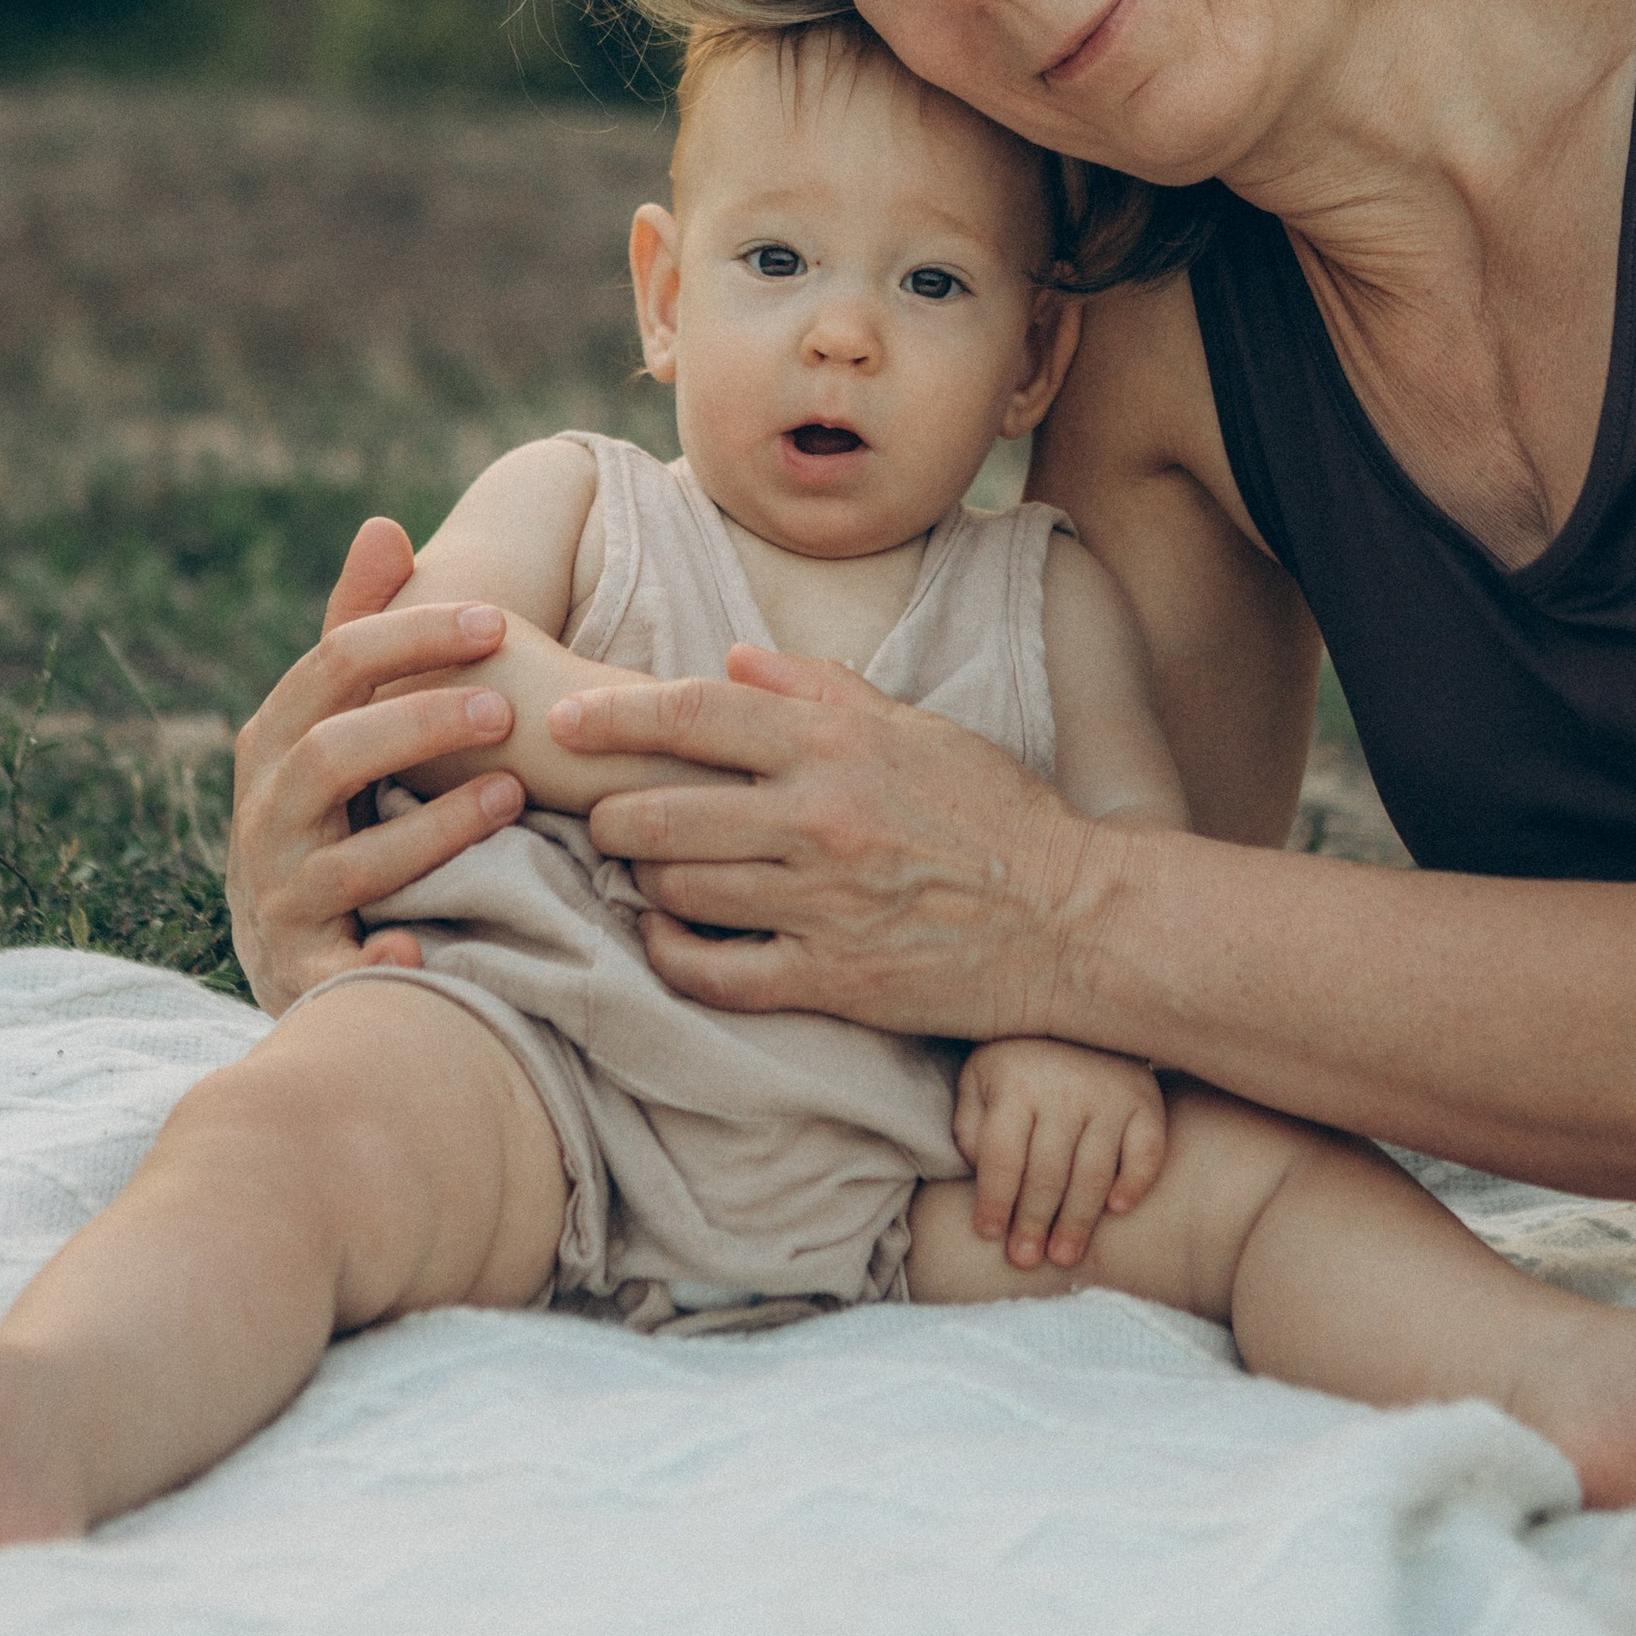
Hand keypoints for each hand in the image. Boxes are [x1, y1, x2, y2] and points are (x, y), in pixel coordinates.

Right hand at [225, 519, 530, 1013]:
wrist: (289, 943)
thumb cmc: (331, 806)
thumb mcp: (335, 718)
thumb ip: (361, 629)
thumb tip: (385, 525)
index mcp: (275, 738)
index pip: (334, 662)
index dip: (414, 636)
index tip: (499, 622)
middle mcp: (265, 815)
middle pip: (331, 756)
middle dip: (419, 727)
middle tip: (505, 713)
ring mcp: (281, 897)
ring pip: (348, 863)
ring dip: (431, 831)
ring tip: (510, 799)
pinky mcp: (305, 972)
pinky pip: (338, 970)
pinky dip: (380, 959)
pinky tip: (425, 948)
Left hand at [560, 642, 1118, 1041]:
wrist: (1071, 917)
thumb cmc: (997, 811)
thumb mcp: (919, 726)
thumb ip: (822, 687)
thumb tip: (733, 657)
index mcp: (837, 744)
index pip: (694, 715)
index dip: (614, 716)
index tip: (564, 721)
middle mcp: (818, 817)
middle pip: (660, 812)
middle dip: (610, 815)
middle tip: (601, 817)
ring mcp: (820, 902)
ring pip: (677, 891)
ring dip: (646, 884)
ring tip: (647, 875)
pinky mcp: (829, 978)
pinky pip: (714, 973)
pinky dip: (673, 957)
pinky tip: (667, 941)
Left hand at [953, 1040, 1167, 1269]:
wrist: (1077, 1014)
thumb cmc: (1018, 1062)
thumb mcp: (979, 1080)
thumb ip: (969, 1126)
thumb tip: (979, 1173)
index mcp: (1017, 1083)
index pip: (1004, 1158)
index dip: (995, 1202)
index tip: (989, 1234)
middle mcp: (1065, 1088)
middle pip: (1048, 1174)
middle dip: (1034, 1224)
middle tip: (1026, 1260)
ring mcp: (1110, 1094)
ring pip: (1094, 1173)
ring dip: (1077, 1221)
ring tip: (1063, 1257)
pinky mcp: (1146, 1100)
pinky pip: (1147, 1151)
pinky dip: (1135, 1183)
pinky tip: (1117, 1209)